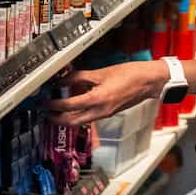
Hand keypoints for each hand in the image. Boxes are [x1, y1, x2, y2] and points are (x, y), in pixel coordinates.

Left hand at [46, 61, 165, 124]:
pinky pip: (89, 117)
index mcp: (98, 100)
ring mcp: (105, 114)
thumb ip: (80, 77)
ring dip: (67, 118)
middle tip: (46, 112)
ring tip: (56, 111)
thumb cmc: (130, 75)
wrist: (149, 82)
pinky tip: (74, 106)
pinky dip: (78, 114)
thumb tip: (64, 79)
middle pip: (73, 122)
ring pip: (81, 121)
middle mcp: (101, 111)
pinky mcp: (109, 112)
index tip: (46, 101)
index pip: (70, 106)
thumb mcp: (101, 72)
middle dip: (57, 119)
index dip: (55, 104)